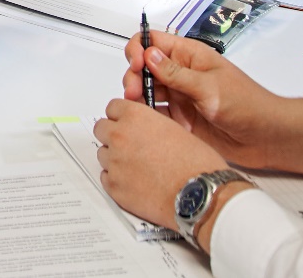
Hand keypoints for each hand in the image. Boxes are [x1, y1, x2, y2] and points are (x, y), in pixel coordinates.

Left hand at [92, 99, 228, 231]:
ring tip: (138, 168)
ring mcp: (115, 162)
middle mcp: (120, 136)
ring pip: (103, 154)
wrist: (200, 196)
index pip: (113, 107)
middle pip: (101, 129)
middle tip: (130, 146)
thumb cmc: (197, 165)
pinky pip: (106, 177)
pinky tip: (135, 183)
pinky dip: (117, 180)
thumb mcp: (176, 129)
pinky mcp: (114, 187)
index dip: (122, 116)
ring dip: (115, 158)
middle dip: (114, 135)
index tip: (127, 123)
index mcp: (136, 117)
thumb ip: (152, 125)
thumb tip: (144, 129)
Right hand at [121, 31, 302, 174]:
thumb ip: (177, 74)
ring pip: (148, 90)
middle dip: (134, 77)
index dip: (139, 50)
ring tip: (139, 109)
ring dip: (139, 98)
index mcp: (190, 56)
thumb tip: (149, 55)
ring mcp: (181, 96)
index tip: (137, 65)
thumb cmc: (248, 105)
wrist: (267, 137)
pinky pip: (157, 114)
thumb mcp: (210, 87)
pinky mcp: (182, 118)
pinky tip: (150, 122)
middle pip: (144, 67)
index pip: (153, 41)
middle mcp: (182, 73)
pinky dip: (149, 116)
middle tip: (134, 93)